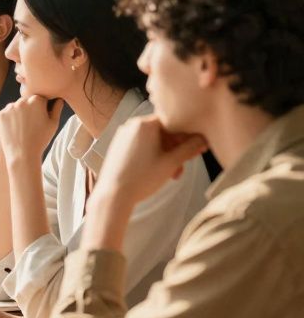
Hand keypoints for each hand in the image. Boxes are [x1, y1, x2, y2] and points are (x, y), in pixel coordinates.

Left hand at [0, 95, 63, 163]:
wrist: (22, 154)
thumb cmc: (40, 140)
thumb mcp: (53, 124)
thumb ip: (57, 108)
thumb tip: (58, 99)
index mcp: (37, 100)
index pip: (41, 99)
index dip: (43, 108)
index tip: (42, 117)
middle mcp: (22, 100)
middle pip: (28, 101)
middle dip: (31, 108)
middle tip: (32, 123)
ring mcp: (10, 107)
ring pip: (17, 106)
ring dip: (20, 112)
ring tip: (24, 126)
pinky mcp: (1, 114)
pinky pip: (8, 112)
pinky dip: (11, 117)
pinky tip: (16, 127)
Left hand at [93, 115, 207, 207]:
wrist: (114, 195)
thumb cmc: (142, 178)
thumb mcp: (172, 162)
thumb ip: (190, 148)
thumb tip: (203, 139)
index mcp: (144, 124)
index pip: (173, 122)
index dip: (188, 135)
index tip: (198, 147)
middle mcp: (131, 126)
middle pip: (163, 132)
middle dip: (178, 148)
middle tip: (188, 161)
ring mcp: (123, 137)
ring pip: (153, 141)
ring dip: (167, 155)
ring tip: (174, 173)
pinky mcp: (118, 148)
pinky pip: (142, 147)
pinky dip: (154, 156)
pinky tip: (160, 171)